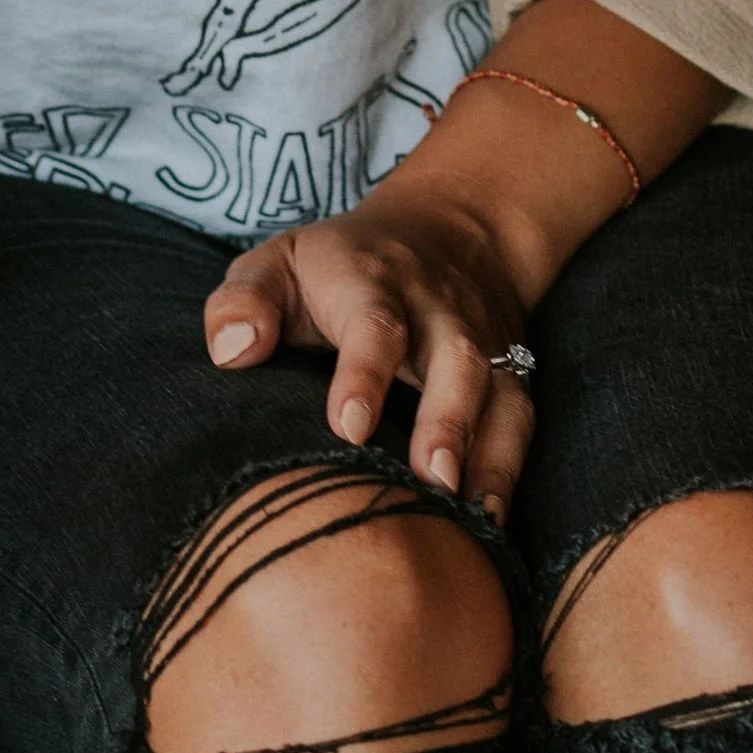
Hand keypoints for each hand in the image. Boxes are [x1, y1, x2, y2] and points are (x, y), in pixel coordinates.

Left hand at [202, 183, 537, 520]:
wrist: (450, 229)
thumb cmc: (338, 265)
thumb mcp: (280, 259)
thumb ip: (243, 300)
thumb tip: (232, 353)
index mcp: (372, 281)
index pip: (374, 323)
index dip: (365, 373)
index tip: (349, 427)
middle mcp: (437, 312)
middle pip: (454, 358)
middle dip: (446, 419)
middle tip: (431, 479)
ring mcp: (480, 343)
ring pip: (498, 391)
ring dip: (487, 454)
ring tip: (472, 517)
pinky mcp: (509, 373)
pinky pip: (520, 421)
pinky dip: (511, 470)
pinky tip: (492, 523)